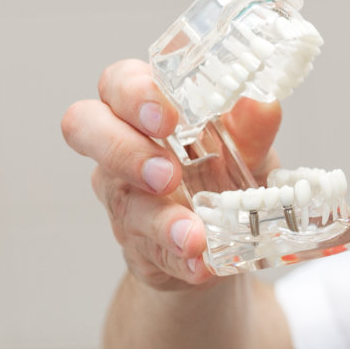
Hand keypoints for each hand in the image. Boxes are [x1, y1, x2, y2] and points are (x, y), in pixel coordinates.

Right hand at [61, 59, 282, 291]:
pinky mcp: (138, 245)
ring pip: (122, 202)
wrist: (228, 234)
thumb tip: (264, 104)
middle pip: (85, 130)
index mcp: (143, 107)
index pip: (117, 83)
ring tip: (193, 235)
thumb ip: (252, 126)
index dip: (133, 95)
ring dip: (158, 220)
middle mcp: (119, 148)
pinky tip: (200, 265)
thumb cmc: (224, 168)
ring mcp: (123, 198)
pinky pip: (149, 252)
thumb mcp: (246, 144)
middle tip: (166, 173)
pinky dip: (178, 259)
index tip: (167, 117)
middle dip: (123, 150)